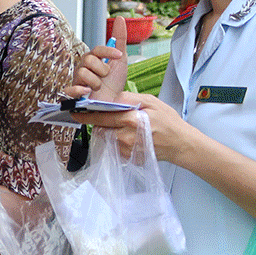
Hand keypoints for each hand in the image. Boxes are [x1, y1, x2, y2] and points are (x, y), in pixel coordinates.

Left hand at [63, 92, 196, 164]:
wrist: (180, 144)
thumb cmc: (167, 121)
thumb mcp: (152, 102)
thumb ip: (129, 98)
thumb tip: (110, 97)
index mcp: (132, 120)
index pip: (102, 117)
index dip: (87, 115)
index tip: (75, 113)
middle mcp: (126, 137)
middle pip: (101, 129)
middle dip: (100, 123)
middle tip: (108, 118)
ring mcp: (126, 150)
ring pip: (106, 138)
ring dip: (109, 132)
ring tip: (124, 127)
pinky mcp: (127, 158)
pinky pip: (114, 147)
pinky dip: (116, 141)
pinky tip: (129, 137)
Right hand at [67, 20, 127, 101]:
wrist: (113, 103)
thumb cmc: (114, 83)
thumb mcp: (120, 60)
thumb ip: (120, 39)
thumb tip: (120, 19)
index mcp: (92, 59)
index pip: (97, 49)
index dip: (108, 51)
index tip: (118, 56)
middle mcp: (82, 68)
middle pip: (89, 60)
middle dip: (102, 70)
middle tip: (106, 78)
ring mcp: (76, 80)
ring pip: (83, 73)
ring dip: (96, 82)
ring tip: (99, 88)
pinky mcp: (73, 94)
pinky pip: (69, 89)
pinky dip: (78, 90)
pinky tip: (87, 91)